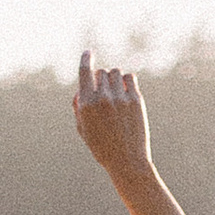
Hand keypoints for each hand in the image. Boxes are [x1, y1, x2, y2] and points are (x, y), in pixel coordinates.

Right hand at [73, 53, 154, 188]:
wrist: (127, 162)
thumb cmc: (102, 148)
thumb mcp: (84, 130)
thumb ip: (79, 108)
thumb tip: (80, 90)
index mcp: (86, 105)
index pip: (84, 72)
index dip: (85, 58)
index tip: (88, 52)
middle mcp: (102, 98)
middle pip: (101, 72)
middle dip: (101, 79)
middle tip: (105, 93)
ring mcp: (120, 98)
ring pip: (115, 72)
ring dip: (114, 79)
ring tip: (116, 93)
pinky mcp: (135, 99)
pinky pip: (129, 77)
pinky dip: (126, 81)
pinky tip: (126, 91)